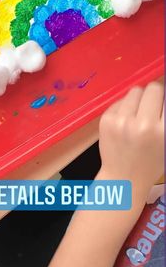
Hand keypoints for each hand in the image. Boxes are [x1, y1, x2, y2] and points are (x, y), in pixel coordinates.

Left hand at [98, 82, 163, 196]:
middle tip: (152, 108)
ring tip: (138, 115)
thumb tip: (163, 93)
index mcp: (163, 132)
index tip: (161, 106)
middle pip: (153, 88)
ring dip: (139, 100)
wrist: (123, 179)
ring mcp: (122, 121)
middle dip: (154, 96)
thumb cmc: (150, 161)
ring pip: (135, 91)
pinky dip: (124, 108)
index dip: (164, 101)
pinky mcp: (106, 119)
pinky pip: (120, 100)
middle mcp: (143, 125)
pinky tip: (125, 122)